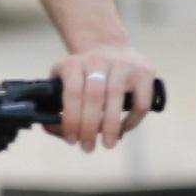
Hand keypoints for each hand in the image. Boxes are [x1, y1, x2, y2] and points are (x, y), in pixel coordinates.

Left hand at [50, 36, 155, 151]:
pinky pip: (140, 103)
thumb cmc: (82, 75)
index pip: (72, 93)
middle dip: (90, 127)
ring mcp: (123, 64)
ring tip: (108, 144)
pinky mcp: (144, 72)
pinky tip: (123, 130)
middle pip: (94, 97)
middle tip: (88, 147)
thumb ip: (53, 104)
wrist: (109, 48)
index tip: (72, 139)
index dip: (72, 120)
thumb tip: (51, 128)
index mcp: (74, 63)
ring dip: (111, 127)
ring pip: (117, 99)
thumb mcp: (63, 80)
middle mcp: (99, 60)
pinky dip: (132, 121)